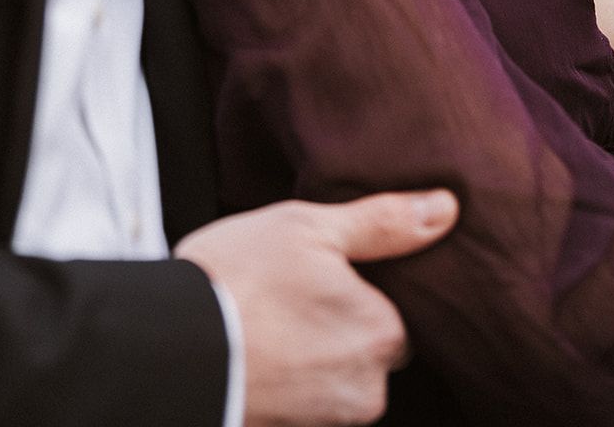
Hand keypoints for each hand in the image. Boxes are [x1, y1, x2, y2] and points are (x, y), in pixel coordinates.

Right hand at [175, 189, 457, 426]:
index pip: (401, 312)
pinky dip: (290, 377)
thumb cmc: (239, 278)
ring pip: (338, 376)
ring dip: (313, 353)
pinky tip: (260, 349)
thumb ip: (384, 222)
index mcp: (383, 334)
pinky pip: (307, 400)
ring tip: (269, 318)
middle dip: (341, 325)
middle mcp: (367, 390)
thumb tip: (447, 208)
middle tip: (293, 292)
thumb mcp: (310, 227)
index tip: (327, 271)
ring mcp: (327, 420)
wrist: (167, 349)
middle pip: (370, 349)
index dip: (367, 288)